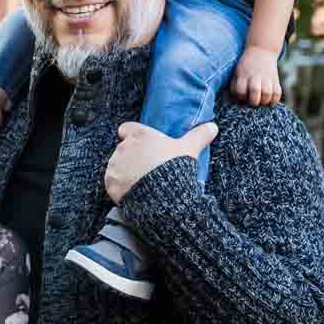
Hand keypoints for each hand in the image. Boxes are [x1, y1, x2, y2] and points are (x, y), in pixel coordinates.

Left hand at [104, 119, 218, 203]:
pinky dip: (119, 187)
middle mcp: (123, 148)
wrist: (163, 196)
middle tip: (147, 168)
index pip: (126, 129)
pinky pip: (112, 183)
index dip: (132, 136)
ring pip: (116, 166)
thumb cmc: (175, 168)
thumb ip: (199, 135)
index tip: (142, 146)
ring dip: (124, 171)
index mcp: (139, 135)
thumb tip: (213, 127)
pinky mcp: (110, 183)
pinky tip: (133, 191)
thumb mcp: (189, 149)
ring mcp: (115, 166)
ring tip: (141, 181)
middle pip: (123, 149)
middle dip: (132, 157)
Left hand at [230, 46, 282, 105]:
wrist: (261, 50)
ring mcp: (266, 77)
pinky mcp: (275, 79)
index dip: (241, 96)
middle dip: (254, 101)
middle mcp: (255, 76)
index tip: (242, 95)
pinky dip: (274, 100)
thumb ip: (235, 86)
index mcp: (243, 74)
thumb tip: (237, 101)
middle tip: (253, 101)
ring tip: (261, 101)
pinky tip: (270, 99)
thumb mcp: (237, 72)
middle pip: (255, 91)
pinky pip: (277, 93)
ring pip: (267, 93)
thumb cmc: (246, 67)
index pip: (240, 90)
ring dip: (264, 101)